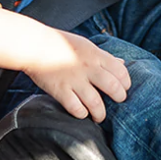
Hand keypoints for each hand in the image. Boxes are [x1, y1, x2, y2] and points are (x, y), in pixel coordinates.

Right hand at [0, 8, 130, 121]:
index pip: (120, 71)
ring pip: (96, 103)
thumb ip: (104, 56)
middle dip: (119, 98)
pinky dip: (81, 114)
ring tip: (99, 116)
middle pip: (113, 88)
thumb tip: (122, 64)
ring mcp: (74, 80)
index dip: (126, 83)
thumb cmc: (61, 43)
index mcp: (96, 55)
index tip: (124, 88)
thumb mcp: (86, 45)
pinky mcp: (60, 90)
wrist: (34, 45)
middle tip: (117, 101)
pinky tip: (82, 113)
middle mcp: (88, 68)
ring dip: (100, 113)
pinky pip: (76, 108)